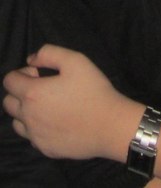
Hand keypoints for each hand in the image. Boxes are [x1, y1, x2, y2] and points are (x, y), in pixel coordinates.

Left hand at [2, 44, 134, 159]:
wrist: (109, 125)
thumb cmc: (93, 90)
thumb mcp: (76, 61)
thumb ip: (49, 53)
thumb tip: (31, 59)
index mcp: (32, 93)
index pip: (9, 80)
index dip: (23, 72)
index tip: (41, 73)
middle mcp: (28, 117)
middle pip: (8, 102)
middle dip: (21, 91)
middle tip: (44, 88)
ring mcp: (35, 136)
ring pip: (17, 122)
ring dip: (26, 111)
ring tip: (50, 106)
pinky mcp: (45, 148)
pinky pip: (32, 137)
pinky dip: (38, 127)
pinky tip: (58, 121)